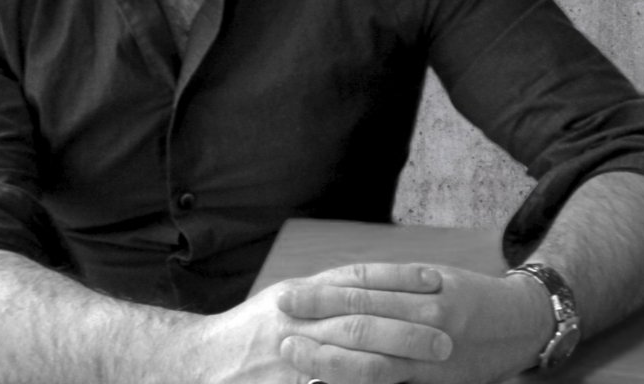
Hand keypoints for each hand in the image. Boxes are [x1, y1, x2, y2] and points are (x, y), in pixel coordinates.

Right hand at [173, 264, 449, 383]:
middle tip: (447, 333)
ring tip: (434, 361)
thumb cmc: (247, 333)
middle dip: (407, 324)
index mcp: (300, 293)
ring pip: (352, 356)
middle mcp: (298, 320)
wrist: (196, 365)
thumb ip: (323, 296)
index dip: (397, 278)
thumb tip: (367, 287)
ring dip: (396, 358)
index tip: (435, 279)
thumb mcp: (283, 300)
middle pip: (362, 318)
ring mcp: (292, 358)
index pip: (356, 280)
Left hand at [276, 264, 553, 383]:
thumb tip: (339, 291)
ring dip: (330, 358)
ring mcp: (430, 352)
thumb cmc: (467, 295)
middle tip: (280, 323)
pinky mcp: (435, 379)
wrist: (518, 322)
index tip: (287, 296)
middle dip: (317, 322)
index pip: (358, 288)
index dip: (320, 292)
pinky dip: (361, 383)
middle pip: (360, 319)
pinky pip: (392, 381)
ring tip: (297, 355)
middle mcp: (423, 315)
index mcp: (418, 285)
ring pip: (372, 358)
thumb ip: (389, 287)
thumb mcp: (431, 277)